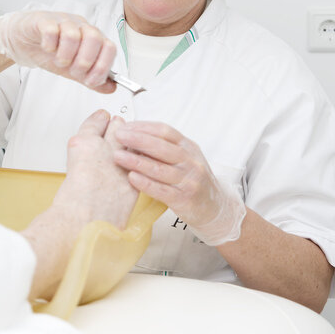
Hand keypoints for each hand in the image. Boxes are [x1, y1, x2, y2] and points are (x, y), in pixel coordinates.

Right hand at [0, 10, 116, 92]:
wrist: (26, 42)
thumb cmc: (52, 52)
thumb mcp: (73, 70)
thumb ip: (91, 79)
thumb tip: (112, 88)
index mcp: (93, 38)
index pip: (109, 47)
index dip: (103, 66)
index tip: (90, 80)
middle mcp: (81, 26)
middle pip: (94, 38)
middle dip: (84, 61)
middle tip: (72, 71)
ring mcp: (63, 21)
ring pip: (72, 35)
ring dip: (65, 55)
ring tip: (58, 61)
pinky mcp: (44, 20)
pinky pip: (51, 30)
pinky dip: (49, 45)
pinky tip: (47, 48)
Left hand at [113, 121, 244, 244]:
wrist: (216, 207)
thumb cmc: (194, 180)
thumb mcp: (185, 158)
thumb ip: (164, 147)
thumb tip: (134, 135)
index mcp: (189, 147)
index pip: (165, 131)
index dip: (144, 127)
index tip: (126, 126)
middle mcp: (190, 161)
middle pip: (161, 147)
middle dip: (137, 139)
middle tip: (118, 136)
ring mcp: (188, 180)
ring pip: (159, 168)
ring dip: (136, 161)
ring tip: (118, 156)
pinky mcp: (184, 199)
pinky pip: (161, 190)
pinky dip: (145, 183)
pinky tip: (131, 177)